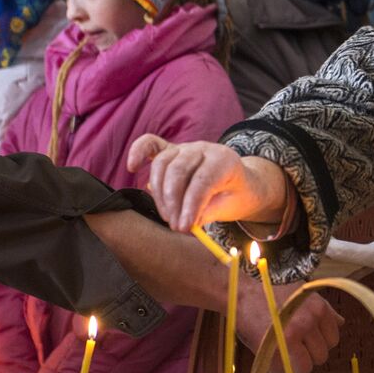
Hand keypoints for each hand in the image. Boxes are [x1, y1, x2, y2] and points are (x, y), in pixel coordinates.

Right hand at [127, 135, 287, 231]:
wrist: (240, 183)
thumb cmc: (234, 195)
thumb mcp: (230, 206)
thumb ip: (208, 212)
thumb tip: (186, 223)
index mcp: (224, 160)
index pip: (202, 180)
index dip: (191, 206)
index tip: (185, 228)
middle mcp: (204, 149)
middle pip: (178, 171)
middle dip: (173, 202)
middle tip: (176, 226)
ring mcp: (186, 147)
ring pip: (162, 163)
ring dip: (159, 194)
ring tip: (167, 217)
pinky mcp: (171, 150)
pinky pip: (151, 144)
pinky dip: (139, 152)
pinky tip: (132, 167)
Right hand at [236, 279, 343, 372]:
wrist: (241, 293)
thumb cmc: (272, 293)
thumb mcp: (303, 295)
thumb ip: (324, 311)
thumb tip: (341, 323)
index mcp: (318, 309)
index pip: (333, 340)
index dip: (320, 342)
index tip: (308, 338)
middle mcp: (307, 323)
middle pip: (321, 357)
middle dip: (308, 355)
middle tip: (294, 345)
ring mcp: (289, 338)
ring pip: (304, 368)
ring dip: (294, 364)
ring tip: (282, 350)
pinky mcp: (271, 350)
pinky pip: (281, 371)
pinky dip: (274, 365)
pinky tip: (268, 350)